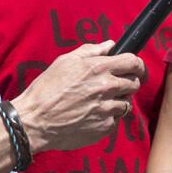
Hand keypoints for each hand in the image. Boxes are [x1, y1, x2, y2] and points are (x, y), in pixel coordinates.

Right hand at [12, 40, 144, 152]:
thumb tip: (109, 45)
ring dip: (118, 101)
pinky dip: (108, 116)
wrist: (35, 121)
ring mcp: (107, 109)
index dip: (137, 64)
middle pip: (134, 83)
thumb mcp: (64, 62)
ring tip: (98, 101)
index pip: (133, 62)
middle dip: (128, 82)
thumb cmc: (46, 89)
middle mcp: (106, 87)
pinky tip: (91, 115)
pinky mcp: (105, 127)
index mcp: (97, 68)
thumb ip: (90, 50)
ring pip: (127, 102)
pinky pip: (115, 119)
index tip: (135, 67)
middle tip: (115, 85)